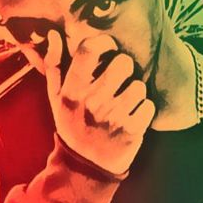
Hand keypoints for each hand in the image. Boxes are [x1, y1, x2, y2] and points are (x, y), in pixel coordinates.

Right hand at [42, 30, 154, 175]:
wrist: (86, 168)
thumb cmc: (73, 126)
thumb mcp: (56, 99)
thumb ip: (53, 66)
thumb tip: (53, 34)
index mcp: (73, 92)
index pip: (89, 50)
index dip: (105, 44)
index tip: (109, 49)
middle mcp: (92, 103)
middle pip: (123, 63)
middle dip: (125, 68)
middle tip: (120, 79)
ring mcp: (113, 118)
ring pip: (139, 86)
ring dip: (136, 92)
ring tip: (126, 102)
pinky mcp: (131, 132)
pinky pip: (148, 107)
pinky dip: (145, 111)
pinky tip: (134, 117)